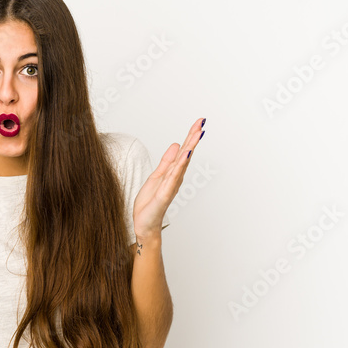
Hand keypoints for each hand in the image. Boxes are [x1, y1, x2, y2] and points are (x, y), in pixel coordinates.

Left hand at [132, 117, 204, 239]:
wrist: (144, 224)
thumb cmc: (150, 203)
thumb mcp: (156, 176)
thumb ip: (166, 162)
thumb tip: (176, 145)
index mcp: (172, 173)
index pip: (183, 151)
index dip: (190, 136)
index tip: (199, 122)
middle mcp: (175, 178)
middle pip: (186, 154)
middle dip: (193, 138)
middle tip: (202, 123)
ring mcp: (171, 186)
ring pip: (182, 163)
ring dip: (190, 148)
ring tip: (197, 134)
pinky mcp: (164, 194)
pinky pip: (173, 177)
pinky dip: (180, 166)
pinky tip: (185, 155)